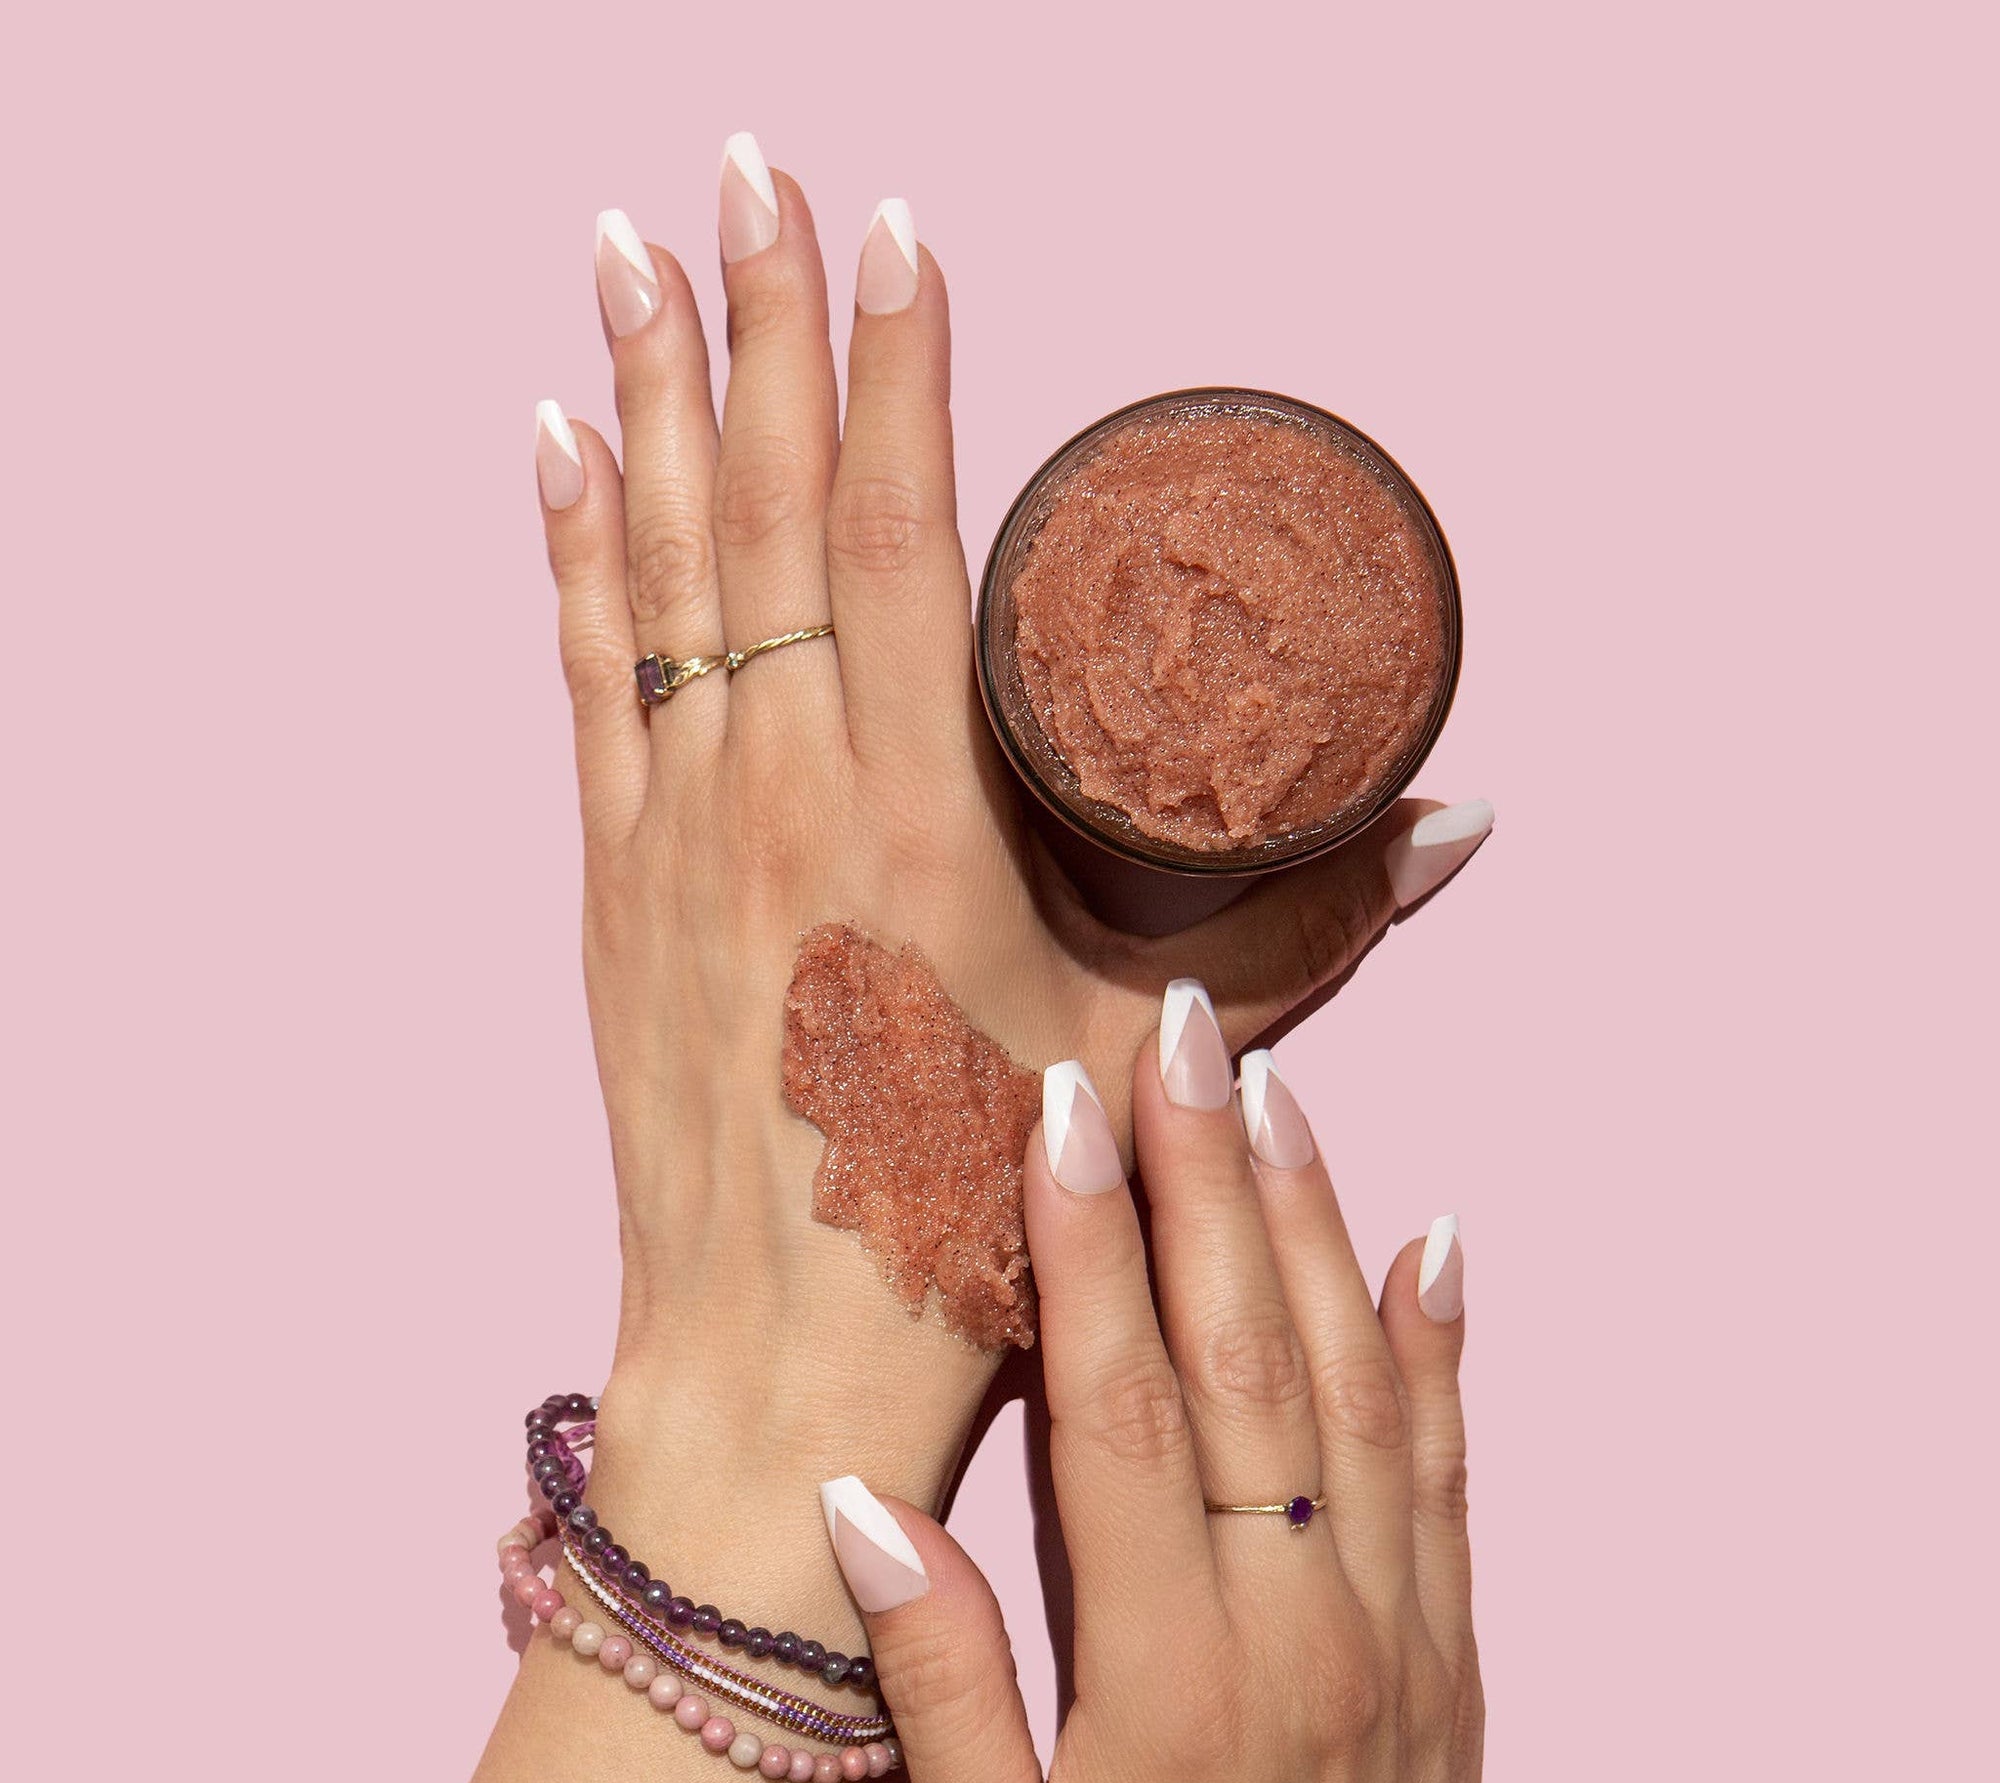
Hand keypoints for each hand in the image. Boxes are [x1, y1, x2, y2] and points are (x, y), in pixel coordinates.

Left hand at [536, 148, 1488, 1572]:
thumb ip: (1312, 925)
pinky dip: (575, 551)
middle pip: (762, 502)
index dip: (897, 364)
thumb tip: (1464, 825)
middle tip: (739, 168)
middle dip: (755, 318)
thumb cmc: (981, 1214)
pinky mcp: (615, 884)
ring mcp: (679, 829)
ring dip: (646, 397)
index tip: (889, 231)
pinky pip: (589, 674)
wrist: (784, 1352)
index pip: (895, 527)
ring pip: (658, 564)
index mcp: (920, 809)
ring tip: (622, 253)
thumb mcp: (1159, 1051)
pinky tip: (556, 448)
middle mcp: (781, 788)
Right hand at [822, 983, 1482, 1782]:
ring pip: (1360, 1388)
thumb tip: (857, 1504)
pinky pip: (1452, 1477)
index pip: (1122, 1410)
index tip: (1065, 1111)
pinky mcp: (1455, 1669)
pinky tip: (1429, 1245)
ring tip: (1274, 1093)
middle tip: (1183, 1032)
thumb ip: (936, 1690)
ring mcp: (1402, 1644)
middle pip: (1249, 1358)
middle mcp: (1308, 1634)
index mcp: (1175, 1682)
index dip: (1089, 1248)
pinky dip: (1441, 1351)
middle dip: (1208, 1179)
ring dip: (1314, 1226)